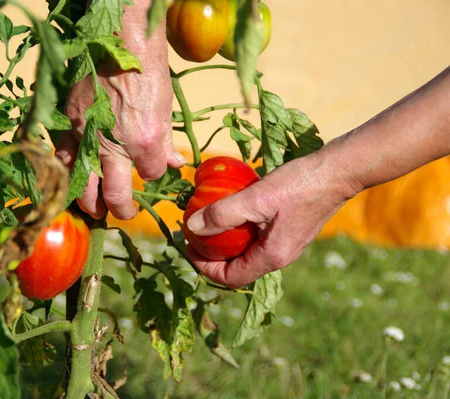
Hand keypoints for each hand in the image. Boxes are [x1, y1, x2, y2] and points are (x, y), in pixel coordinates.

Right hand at [56, 0, 185, 219]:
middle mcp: (113, 144)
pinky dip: (66, 172)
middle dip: (120, 209)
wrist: (119, 37)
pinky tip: (69, 179)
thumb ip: (167, 141)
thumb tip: (175, 162)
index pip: (151, 174)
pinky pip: (62, 156)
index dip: (154, 173)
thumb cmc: (148, 68)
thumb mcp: (166, 107)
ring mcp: (86, 134)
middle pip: (114, 193)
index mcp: (144, 140)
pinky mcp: (68, 121)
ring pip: (83, 183)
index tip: (154, 168)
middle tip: (120, 214)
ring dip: (88, 202)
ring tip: (93, 210)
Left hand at [185, 153, 358, 287]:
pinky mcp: (288, 230)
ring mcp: (285, 244)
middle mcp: (279, 256)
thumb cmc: (299, 185)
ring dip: (224, 241)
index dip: (203, 267)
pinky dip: (239, 229)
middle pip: (236, 267)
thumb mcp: (256, 199)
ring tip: (208, 220)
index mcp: (271, 257)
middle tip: (193, 233)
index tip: (188, 246)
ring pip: (246, 252)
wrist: (338, 171)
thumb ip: (222, 214)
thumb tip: (192, 228)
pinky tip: (232, 208)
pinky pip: (257, 238)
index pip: (229, 278)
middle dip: (211, 254)